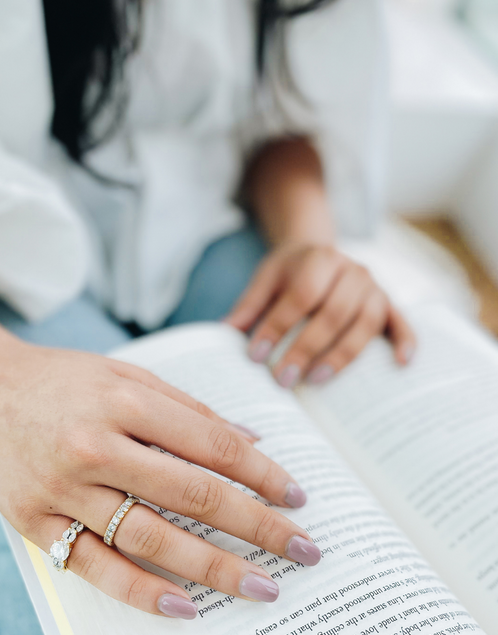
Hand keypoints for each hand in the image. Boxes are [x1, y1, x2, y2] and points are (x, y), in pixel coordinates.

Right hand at [0, 313, 318, 619]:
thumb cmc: (61, 379)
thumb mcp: (127, 375)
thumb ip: (188, 409)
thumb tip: (249, 440)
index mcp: (125, 401)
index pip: (213, 445)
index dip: (262, 474)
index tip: (297, 496)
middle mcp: (96, 446)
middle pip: (195, 496)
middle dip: (258, 526)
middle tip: (303, 549)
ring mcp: (64, 490)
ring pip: (153, 538)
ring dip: (215, 568)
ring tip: (262, 586)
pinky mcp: (36, 523)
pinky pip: (95, 567)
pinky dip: (142, 591)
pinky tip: (185, 607)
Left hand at [226, 243, 415, 387]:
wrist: (319, 253)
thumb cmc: (289, 272)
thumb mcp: (265, 278)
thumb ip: (249, 304)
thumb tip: (227, 332)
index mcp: (320, 259)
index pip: (300, 296)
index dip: (278, 326)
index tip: (256, 355)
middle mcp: (353, 270)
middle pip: (334, 313)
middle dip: (307, 348)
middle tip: (283, 379)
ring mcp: (375, 287)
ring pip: (366, 322)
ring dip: (343, 355)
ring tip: (316, 381)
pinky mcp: (389, 303)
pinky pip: (402, 322)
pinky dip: (406, 341)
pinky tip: (401, 365)